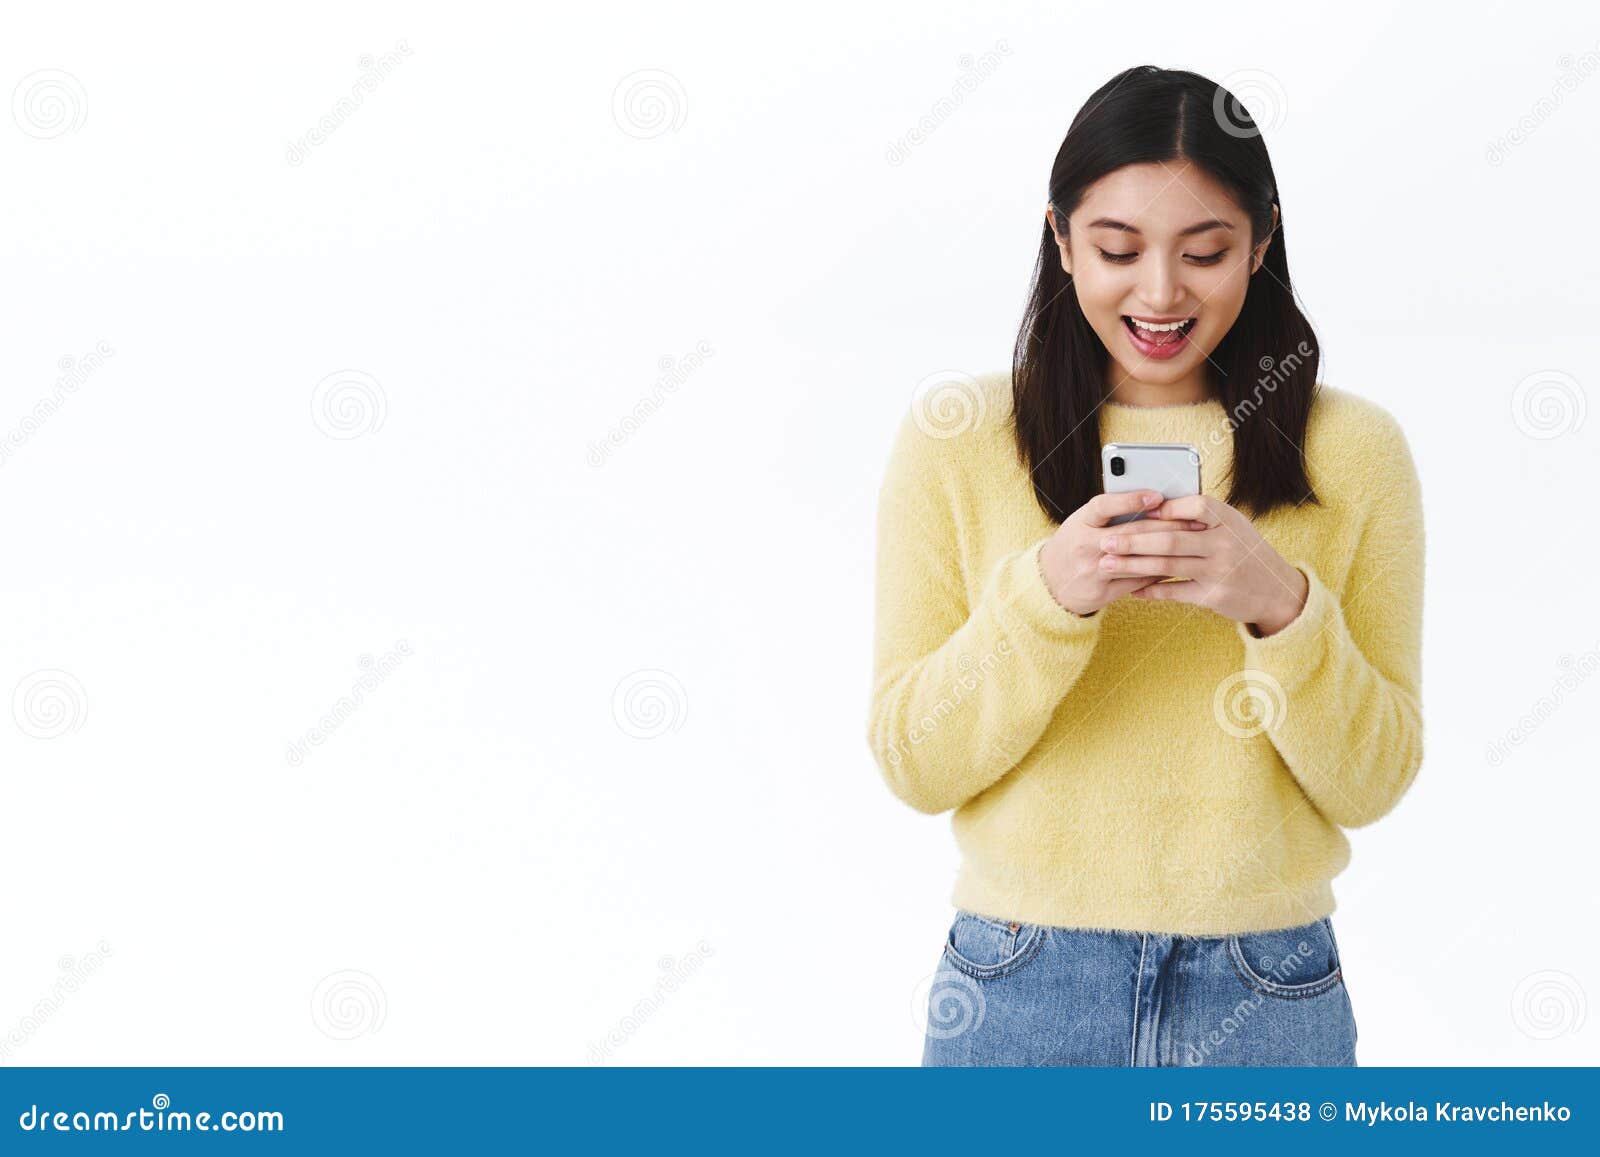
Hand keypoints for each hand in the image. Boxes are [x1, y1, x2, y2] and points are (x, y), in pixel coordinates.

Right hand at [1039, 490, 1208, 616]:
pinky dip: (1159, 572)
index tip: (1157, 496)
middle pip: (1129, 534)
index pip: (1104, 506)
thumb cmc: (1075, 543)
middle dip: (1164, 526)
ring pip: (1137, 561)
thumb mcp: (1084, 522)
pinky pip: (1137, 582)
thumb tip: (1154, 500)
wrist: (1051, 582)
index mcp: (1079, 523)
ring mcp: (1092, 571)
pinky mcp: (1103, 592)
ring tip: (1191, 542)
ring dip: (1167, 551)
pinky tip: (1178, 563)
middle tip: (1192, 520)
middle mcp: (1084, 546)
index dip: (1130, 500)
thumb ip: (1111, 512)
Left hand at [1098, 494, 1309, 635]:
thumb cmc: (1244, 550)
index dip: (1163, 508)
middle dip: (1134, 540)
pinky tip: (1131, 589)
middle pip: (1171, 539)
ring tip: (1108, 564)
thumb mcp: (1232, 525)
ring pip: (1167, 566)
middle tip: (1106, 541)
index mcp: (1228, 519)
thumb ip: (1200, 516)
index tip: (1135, 510)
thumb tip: (1153, 505)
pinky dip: (1150, 591)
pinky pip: (1174, 592)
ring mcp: (1219, 571)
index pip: (1193, 505)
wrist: (1276, 589)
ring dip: (1133, 565)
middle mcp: (1225, 543)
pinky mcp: (1213, 596)